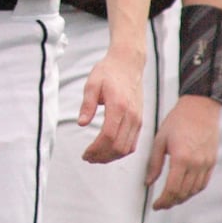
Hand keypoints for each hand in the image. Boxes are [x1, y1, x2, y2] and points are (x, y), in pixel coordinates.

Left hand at [79, 46, 143, 163]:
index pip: (108, 136)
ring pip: (127, 148)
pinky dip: (121, 152)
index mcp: (119, 106)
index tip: (85, 153)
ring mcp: (138, 119)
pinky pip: (133, 143)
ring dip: (111, 157)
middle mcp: (131, 115)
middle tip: (87, 158)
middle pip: (118, 146)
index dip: (96, 149)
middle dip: (102, 156)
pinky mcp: (140, 121)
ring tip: (96, 157)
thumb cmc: (108, 72)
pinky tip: (108, 151)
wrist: (128, 64)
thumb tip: (81, 123)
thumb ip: (87, 105)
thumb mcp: (92, 84)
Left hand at [146, 95, 220, 208]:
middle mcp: (196, 164)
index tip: (156, 205)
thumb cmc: (178, 121)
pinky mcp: (212, 162)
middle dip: (171, 202)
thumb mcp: (160, 140)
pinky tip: (185, 190)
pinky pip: (203, 183)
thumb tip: (148, 182)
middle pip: (184, 193)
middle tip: (161, 205)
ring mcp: (206, 164)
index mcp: (181, 159)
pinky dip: (194, 191)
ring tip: (171, 199)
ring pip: (195, 191)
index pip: (172, 189)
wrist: (200, 109)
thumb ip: (154, 164)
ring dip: (182, 198)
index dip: (163, 201)